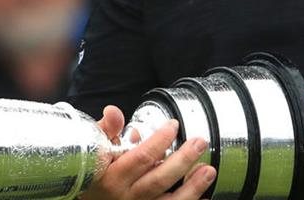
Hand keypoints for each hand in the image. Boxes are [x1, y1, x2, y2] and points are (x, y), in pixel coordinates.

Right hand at [81, 105, 216, 199]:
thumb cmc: (94, 175)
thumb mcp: (95, 150)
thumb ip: (106, 130)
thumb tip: (114, 111)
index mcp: (112, 178)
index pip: (141, 158)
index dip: (159, 140)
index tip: (173, 125)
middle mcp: (127, 197)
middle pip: (159, 179)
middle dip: (183, 160)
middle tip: (200, 142)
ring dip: (192, 187)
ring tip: (209, 170)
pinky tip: (204, 196)